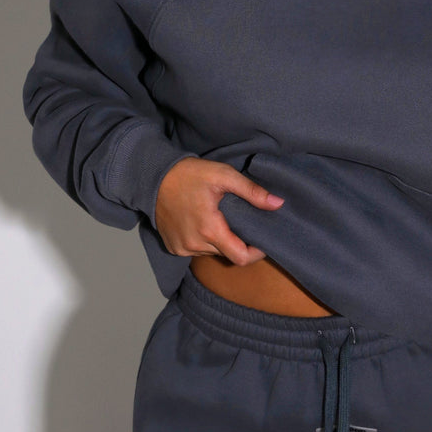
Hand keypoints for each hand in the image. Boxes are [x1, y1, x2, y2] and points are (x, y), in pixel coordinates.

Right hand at [154, 157, 283, 263]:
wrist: (152, 176)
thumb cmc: (189, 174)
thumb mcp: (224, 176)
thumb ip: (252, 191)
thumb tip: (278, 204)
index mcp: (210, 230)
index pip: (241, 257)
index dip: (257, 253)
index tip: (262, 240)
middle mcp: (195, 244)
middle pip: (228, 254)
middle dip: (238, 242)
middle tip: (240, 221)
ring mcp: (182, 248)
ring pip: (212, 252)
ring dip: (220, 241)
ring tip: (219, 219)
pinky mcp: (173, 247)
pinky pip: (196, 251)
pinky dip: (203, 241)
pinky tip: (201, 222)